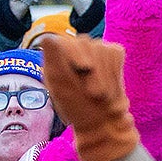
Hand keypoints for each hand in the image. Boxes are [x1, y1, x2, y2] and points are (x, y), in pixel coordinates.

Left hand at [37, 33, 138, 160]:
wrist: (104, 122)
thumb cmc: (79, 109)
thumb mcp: (61, 89)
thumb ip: (53, 61)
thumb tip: (46, 38)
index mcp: (55, 58)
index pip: (60, 41)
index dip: (75, 54)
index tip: (84, 69)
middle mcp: (73, 49)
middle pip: (85, 43)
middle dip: (93, 71)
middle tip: (93, 93)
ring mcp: (93, 49)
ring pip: (102, 49)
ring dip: (105, 77)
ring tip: (101, 95)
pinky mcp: (111, 53)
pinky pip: (114, 53)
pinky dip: (115, 73)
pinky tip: (110, 87)